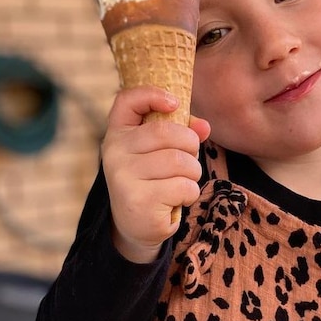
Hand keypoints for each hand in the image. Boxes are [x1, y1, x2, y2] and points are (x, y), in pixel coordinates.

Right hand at [102, 86, 210, 262]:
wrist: (136, 225)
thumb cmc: (153, 179)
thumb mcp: (162, 152)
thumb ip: (182, 133)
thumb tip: (205, 127)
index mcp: (118, 134)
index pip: (127, 100)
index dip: (152, 94)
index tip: (175, 103)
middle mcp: (114, 152)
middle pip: (167, 132)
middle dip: (190, 145)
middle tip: (188, 160)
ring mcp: (124, 177)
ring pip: (180, 161)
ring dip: (192, 172)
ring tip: (181, 182)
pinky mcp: (139, 200)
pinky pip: (184, 186)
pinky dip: (189, 193)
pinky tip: (176, 200)